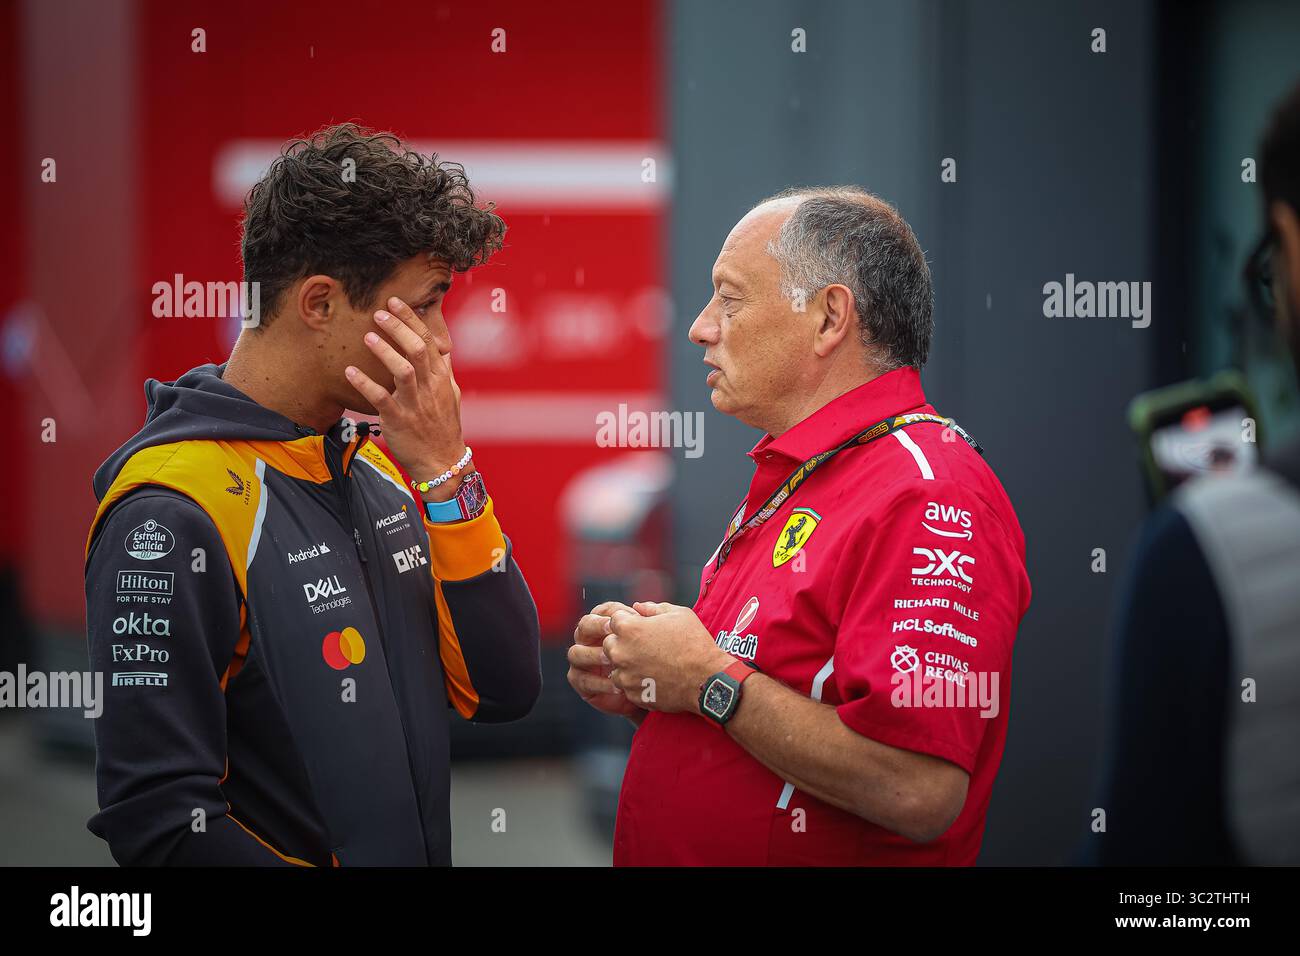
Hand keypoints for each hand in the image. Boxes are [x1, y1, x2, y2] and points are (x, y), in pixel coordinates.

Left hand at [345, 296, 468, 500]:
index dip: (412, 319)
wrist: (442, 462)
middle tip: (379, 312)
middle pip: (418, 349)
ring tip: (367, 337)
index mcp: (440, 378)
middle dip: (399, 328)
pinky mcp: (398, 421)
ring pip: (403, 371)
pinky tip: (349, 371)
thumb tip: (441, 349)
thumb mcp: (450, 396)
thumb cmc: (444, 428)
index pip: (429, 341)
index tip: (395, 303)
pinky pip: (381, 399)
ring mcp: (415, 404)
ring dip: (385, 352)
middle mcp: (430, 388)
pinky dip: (365, 384)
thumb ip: (444, 370)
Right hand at [567, 601, 642, 719]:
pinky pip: (582, 680)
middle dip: (596, 627)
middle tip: (612, 634)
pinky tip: (617, 686)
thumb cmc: (653, 659)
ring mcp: (582, 661)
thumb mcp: (656, 636)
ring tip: (612, 661)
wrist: (649, 691)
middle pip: (584, 626)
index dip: (611, 613)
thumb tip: (639, 607)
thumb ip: (651, 619)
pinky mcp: (581, 682)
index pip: (602, 611)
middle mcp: (589, 639)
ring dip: (593, 655)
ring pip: (576, 653)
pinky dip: (599, 683)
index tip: (627, 619)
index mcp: (605, 623)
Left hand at [603, 601, 733, 714]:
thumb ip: (653, 608)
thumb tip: (637, 607)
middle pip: (609, 644)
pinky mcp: (632, 694)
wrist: (706, 679)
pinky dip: (636, 683)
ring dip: (627, 665)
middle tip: (645, 647)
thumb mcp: (678, 614)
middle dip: (622, 643)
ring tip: (650, 664)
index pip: (613, 620)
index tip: (641, 628)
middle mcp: (621, 652)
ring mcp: (625, 675)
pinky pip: (626, 686)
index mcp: (629, 629)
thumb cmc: (694, 643)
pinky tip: (653, 679)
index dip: (628, 622)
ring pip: (615, 667)